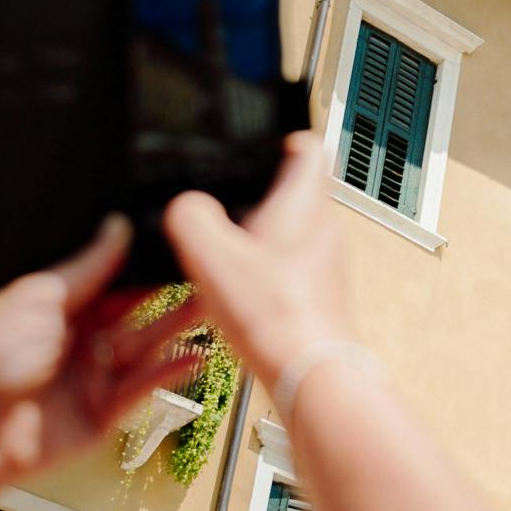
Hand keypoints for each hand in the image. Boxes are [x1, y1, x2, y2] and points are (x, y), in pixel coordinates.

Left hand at [0, 217, 207, 494]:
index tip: (182, 248)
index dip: (148, 269)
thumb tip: (118, 225)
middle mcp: (82, 341)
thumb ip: (88, 267)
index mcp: (62, 309)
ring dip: (179, 330)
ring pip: (147, 348)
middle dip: (173, 297)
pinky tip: (196, 356)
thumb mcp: (41, 296)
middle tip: (212, 276)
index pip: (116, 283)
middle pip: (138, 314)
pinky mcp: (103, 414)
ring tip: (215, 310)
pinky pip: (143, 389)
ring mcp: (94, 378)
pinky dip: (171, 373)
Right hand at [164, 131, 354, 394]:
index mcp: (304, 203)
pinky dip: (266, 272)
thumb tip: (184, 206)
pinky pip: (291, 268)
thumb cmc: (277, 317)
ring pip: (293, 232)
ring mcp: (326, 262)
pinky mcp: (319, 293)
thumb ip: (191, 217)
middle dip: (260, 194)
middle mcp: (324, 228)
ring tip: (228, 251)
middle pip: (297, 191)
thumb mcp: (212, 256)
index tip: (260, 141)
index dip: (283, 136)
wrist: (310, 373)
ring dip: (261, 237)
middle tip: (229, 203)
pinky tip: (240, 292)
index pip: (308, 146)